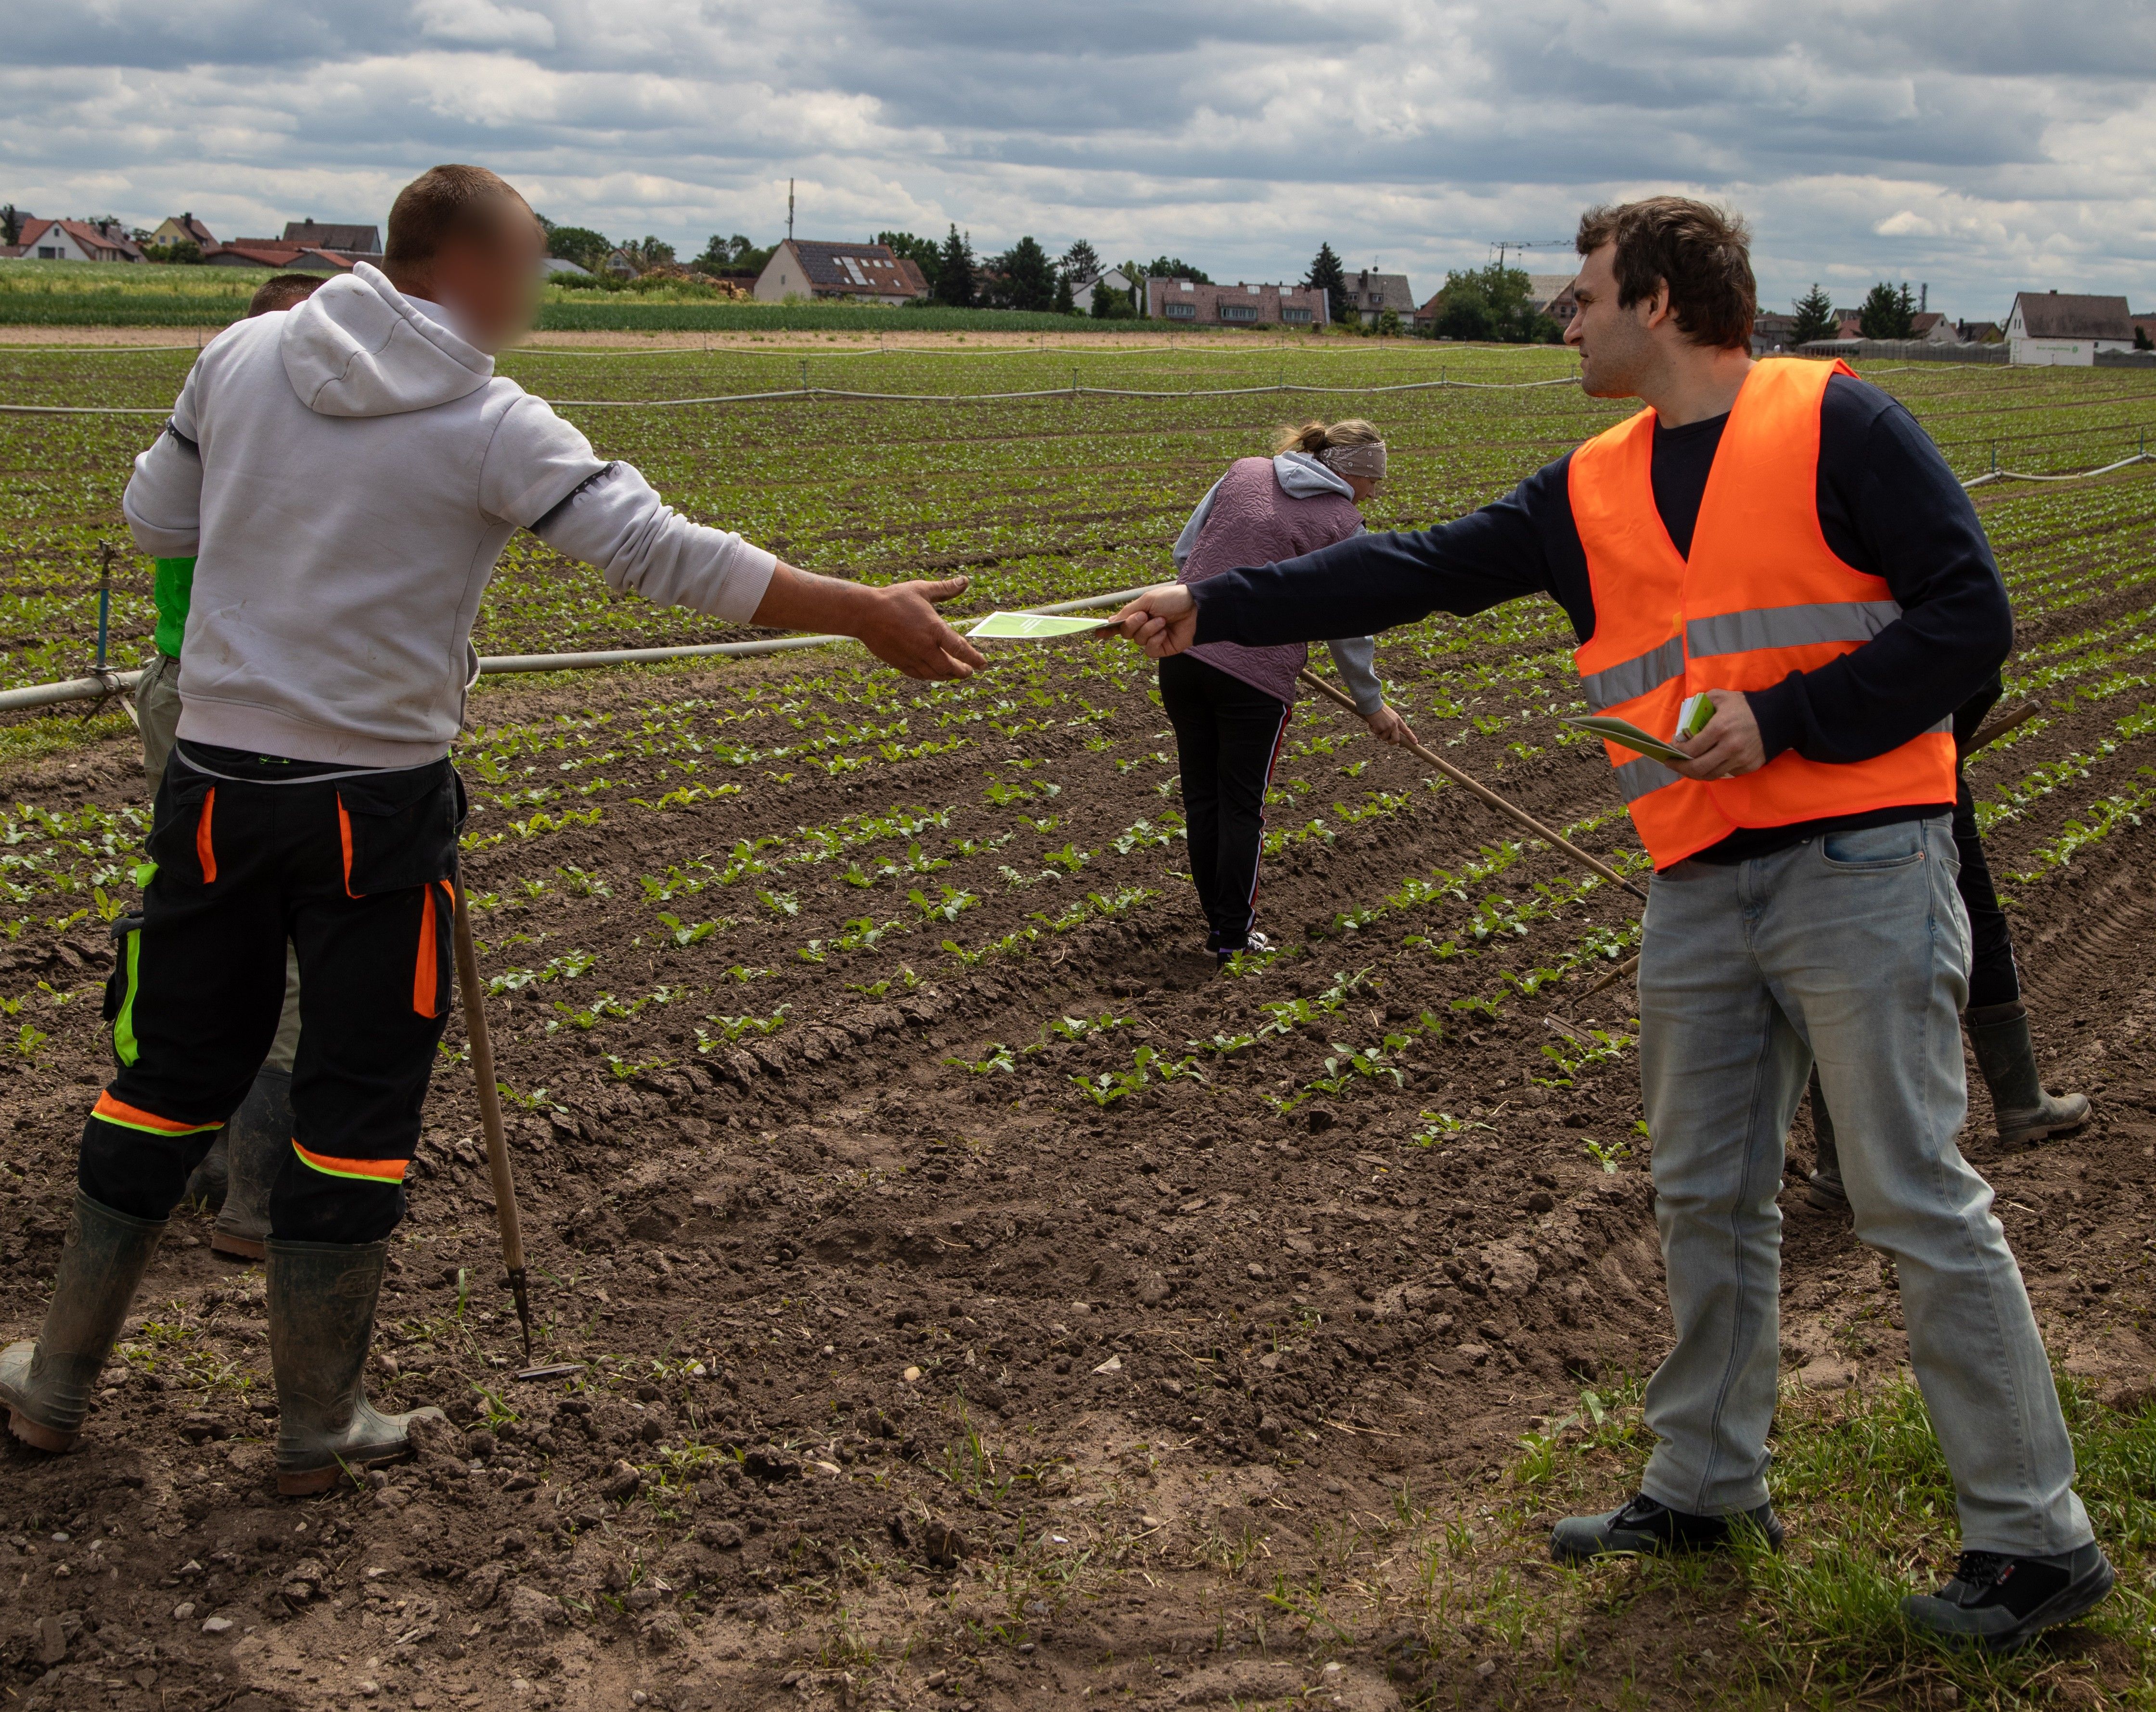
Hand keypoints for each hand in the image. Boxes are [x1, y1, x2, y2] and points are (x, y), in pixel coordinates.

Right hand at [753, 564, 984, 680]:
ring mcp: (912, 657)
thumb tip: (965, 581)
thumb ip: (945, 588)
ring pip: (935, 674)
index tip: (983, 664)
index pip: (960, 649)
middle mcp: (925, 647)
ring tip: (955, 674)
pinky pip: (919, 675)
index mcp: (934, 629)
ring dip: (947, 676)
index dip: (974, 658)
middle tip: (969, 671)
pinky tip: (934, 674)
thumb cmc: (894, 598)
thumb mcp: (921, 589)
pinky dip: (930, 676)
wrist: (865, 613)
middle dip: (962, 671)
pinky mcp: (900, 663)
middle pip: (950, 667)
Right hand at [1113, 584, 1196, 657]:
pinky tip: (1164, 633)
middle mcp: (1144, 627)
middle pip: (1126, 633)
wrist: (1196, 609)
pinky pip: (1150, 650)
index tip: (1097, 633)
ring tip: (1162, 621)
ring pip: (1138, 641)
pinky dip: (1155, 640)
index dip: (1108, 629)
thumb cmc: (1173, 599)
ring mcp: (1153, 638)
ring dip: (1149, 630)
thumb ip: (1128, 611)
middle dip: (1133, 624)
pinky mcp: (1163, 648)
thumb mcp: (1147, 600)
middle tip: (1145, 615)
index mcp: (1139, 613)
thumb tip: (1110, 621)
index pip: (1120, 624)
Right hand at [1365, 704, 1416, 747]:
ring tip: (1375, 724)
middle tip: (1387, 741)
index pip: (1406, 730)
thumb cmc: (1379, 709)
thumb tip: (1389, 736)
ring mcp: (1388, 726)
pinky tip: (1372, 722)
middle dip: (1391, 742)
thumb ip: (1391, 724)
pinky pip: (1376, 733)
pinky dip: (1372, 729)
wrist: (1373, 704)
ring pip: (1383, 737)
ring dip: (1378, 733)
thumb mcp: (1389, 715)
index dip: (1411, 737)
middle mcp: (1394, 724)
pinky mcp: (1381, 728)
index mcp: (1398, 720)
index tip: (1415, 743)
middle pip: (1396, 739)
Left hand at [1669, 687, 1764, 778]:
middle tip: (1672, 764)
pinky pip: (1725, 773)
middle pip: (1698, 768)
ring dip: (1695, 773)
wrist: (1777, 716)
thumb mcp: (1719, 697)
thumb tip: (1682, 726)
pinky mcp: (1749, 766)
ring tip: (1687, 767)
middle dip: (1681, 768)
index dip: (1677, 753)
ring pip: (1711, 775)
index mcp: (1720, 728)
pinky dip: (1714, 770)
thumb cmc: (1744, 706)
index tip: (1670, 751)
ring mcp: (1741, 759)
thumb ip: (1698, 707)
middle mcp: (1730, 747)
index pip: (1691, 750)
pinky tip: (1708, 763)